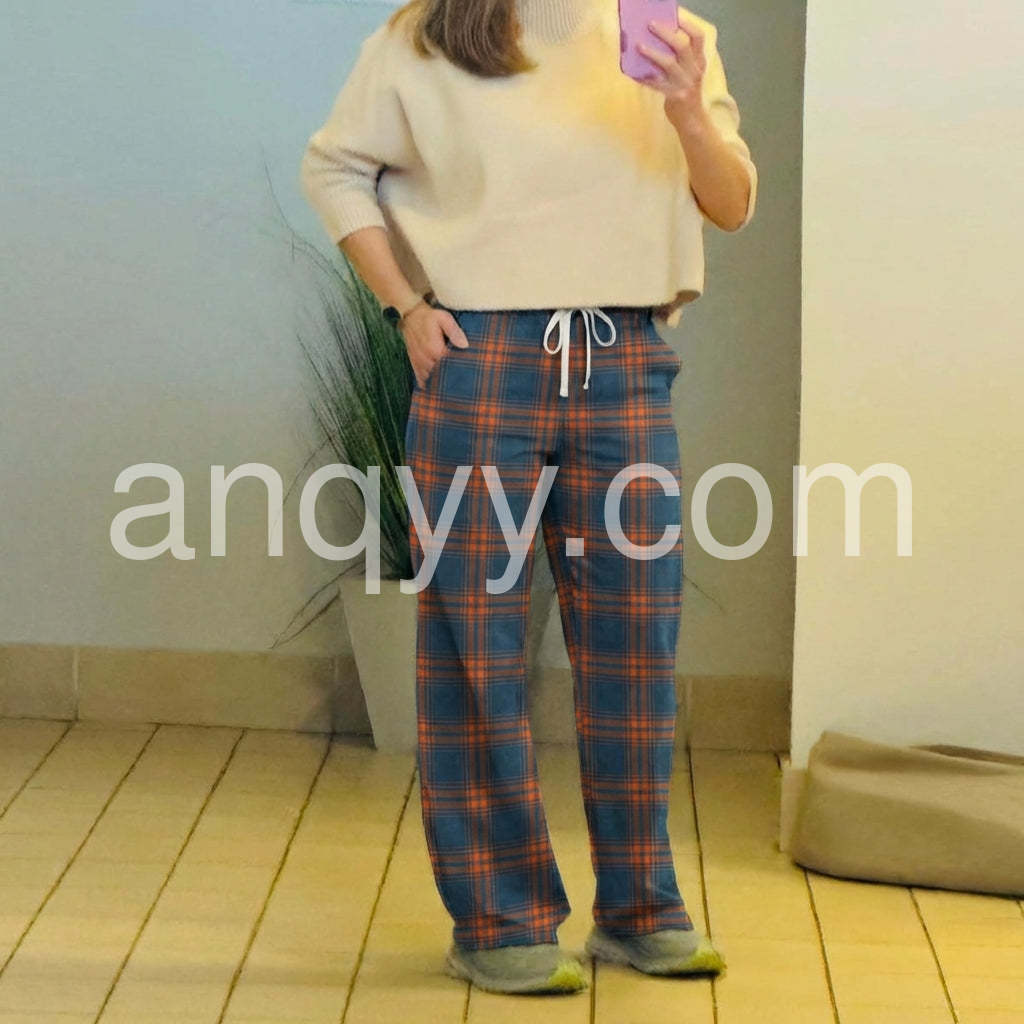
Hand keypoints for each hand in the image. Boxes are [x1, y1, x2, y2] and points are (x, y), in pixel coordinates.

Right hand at [402, 303, 468, 387]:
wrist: (410, 315)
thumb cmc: (429, 317)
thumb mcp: (444, 318)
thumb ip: (454, 331)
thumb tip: (464, 345)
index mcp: (434, 349)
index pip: (449, 365)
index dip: (458, 369)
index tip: (467, 371)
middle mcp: (425, 358)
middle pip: (440, 374)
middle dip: (449, 376)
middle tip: (461, 379)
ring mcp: (418, 362)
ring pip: (430, 378)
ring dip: (439, 380)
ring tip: (450, 383)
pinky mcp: (414, 363)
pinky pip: (420, 377)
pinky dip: (427, 382)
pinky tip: (435, 385)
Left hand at [636, 9, 707, 128]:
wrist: (692, 121)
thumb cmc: (687, 94)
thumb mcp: (690, 74)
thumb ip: (681, 60)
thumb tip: (658, 43)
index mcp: (699, 62)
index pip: (698, 38)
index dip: (687, 25)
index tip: (675, 16)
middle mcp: (694, 71)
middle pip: (682, 46)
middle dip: (665, 33)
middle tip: (650, 24)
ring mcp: (685, 84)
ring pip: (669, 63)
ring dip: (652, 53)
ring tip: (638, 46)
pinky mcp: (674, 96)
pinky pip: (656, 84)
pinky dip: (644, 78)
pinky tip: (633, 73)